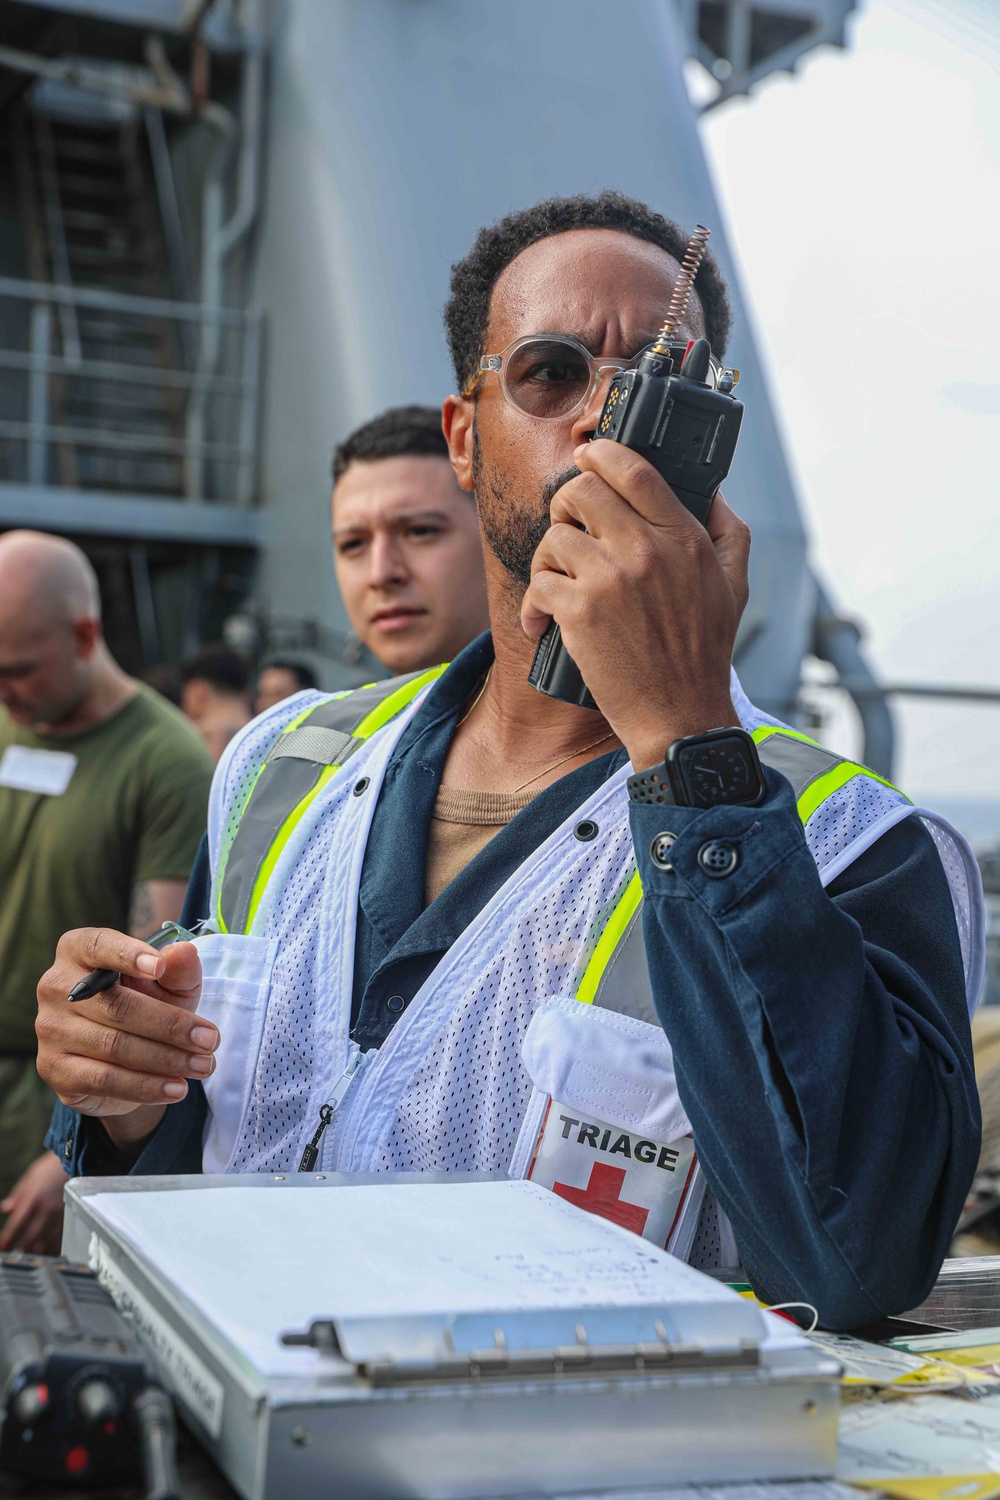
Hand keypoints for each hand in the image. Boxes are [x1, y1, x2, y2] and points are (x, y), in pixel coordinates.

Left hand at [0, 1151, 65, 1253]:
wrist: (81, 1162)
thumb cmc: (53, 1167)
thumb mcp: (31, 1176)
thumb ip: (17, 1195)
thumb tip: (5, 1209)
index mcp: (33, 1200)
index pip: (15, 1227)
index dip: (7, 1239)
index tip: (2, 1245)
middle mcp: (46, 1211)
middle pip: (28, 1240)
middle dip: (19, 1248)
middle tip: (14, 1250)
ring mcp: (60, 1217)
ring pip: (45, 1243)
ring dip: (35, 1248)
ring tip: (29, 1248)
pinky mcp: (71, 1219)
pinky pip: (59, 1240)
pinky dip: (51, 1245)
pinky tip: (46, 1244)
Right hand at [36, 930, 215, 1149]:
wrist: (126, 1057)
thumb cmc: (149, 1003)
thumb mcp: (172, 984)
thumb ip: (180, 968)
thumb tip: (184, 951)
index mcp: (78, 950)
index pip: (98, 946)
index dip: (128, 955)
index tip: (159, 967)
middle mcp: (56, 986)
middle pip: (118, 1006)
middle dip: (171, 1025)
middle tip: (210, 1040)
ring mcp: (50, 1029)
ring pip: (114, 1045)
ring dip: (166, 1059)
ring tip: (203, 1066)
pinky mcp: (54, 1068)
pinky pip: (104, 1078)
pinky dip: (146, 1086)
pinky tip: (175, 1088)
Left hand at [521, 439, 750, 770]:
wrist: (680, 715)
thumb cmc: (702, 655)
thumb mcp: (734, 584)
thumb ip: (727, 529)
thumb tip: (712, 489)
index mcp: (684, 537)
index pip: (634, 468)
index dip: (600, 453)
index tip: (587, 457)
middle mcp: (647, 550)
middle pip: (582, 490)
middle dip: (566, 505)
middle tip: (569, 530)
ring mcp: (611, 580)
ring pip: (554, 536)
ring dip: (548, 559)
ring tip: (557, 584)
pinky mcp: (580, 613)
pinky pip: (539, 583)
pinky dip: (534, 603)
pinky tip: (543, 622)